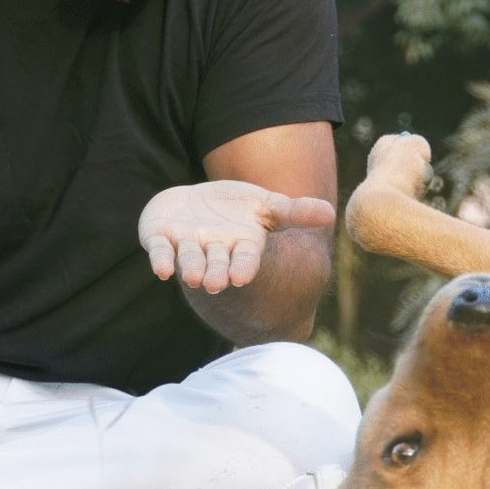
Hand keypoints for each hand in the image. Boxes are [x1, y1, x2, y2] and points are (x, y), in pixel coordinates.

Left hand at [138, 180, 334, 293]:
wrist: (194, 205)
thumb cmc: (234, 208)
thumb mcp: (266, 204)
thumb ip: (293, 211)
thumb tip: (330, 213)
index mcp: (241, 242)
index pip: (245, 257)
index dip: (243, 266)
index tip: (241, 277)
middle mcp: (214, 248)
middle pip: (216, 263)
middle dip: (216, 273)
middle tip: (215, 284)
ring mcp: (187, 244)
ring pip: (189, 259)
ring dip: (190, 268)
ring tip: (193, 278)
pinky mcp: (161, 237)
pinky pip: (159, 249)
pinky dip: (160, 258)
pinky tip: (162, 270)